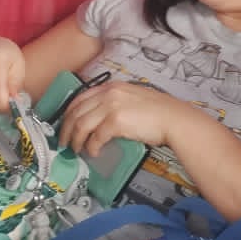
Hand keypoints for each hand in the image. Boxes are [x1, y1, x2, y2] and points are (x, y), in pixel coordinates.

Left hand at [57, 81, 182, 156]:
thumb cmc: (160, 112)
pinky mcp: (116, 121)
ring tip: (77, 150)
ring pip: (81, 125)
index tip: (66, 126)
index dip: (68, 114)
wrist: (174, 119)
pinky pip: (95, 137)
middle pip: (76, 112)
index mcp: (111, 87)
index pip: (79, 98)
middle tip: (65, 143)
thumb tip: (99, 120)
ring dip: (76, 140)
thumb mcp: (133, 98)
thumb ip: (114, 103)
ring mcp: (111, 106)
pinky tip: (94, 152)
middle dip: (67, 130)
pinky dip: (91, 147)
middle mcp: (108, 93)